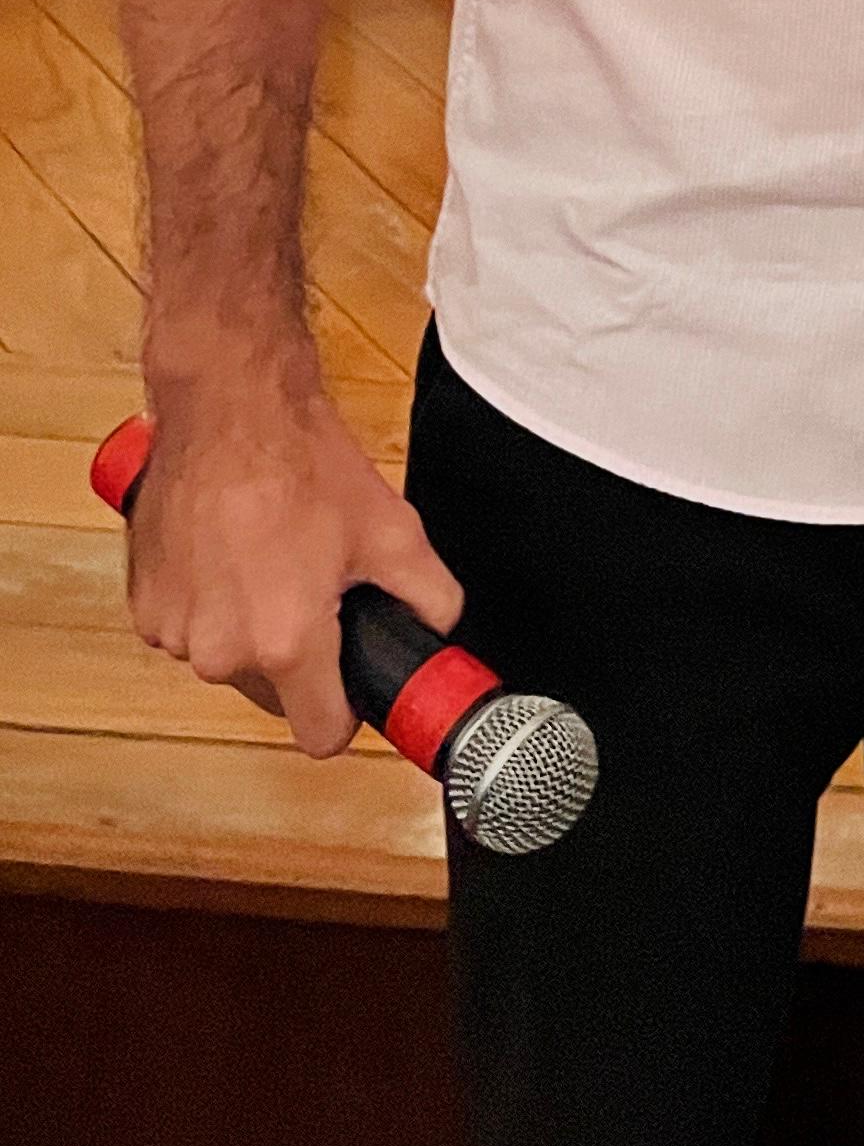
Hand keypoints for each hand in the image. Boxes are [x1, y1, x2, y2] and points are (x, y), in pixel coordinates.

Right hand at [125, 384, 462, 759]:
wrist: (230, 409)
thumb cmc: (301, 462)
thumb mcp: (392, 529)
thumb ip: (430, 595)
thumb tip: (438, 629)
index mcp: (286, 643)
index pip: (320, 736)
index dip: (346, 712)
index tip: (352, 685)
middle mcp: (221, 650)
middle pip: (276, 692)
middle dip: (300, 653)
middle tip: (315, 589)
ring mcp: (175, 630)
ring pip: (230, 658)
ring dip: (249, 625)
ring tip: (271, 559)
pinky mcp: (144, 605)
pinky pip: (190, 628)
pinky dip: (211, 603)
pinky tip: (230, 553)